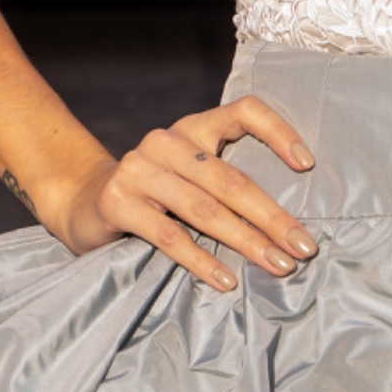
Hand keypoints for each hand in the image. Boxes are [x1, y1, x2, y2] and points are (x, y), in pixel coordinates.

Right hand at [53, 95, 318, 289]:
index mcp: (193, 128)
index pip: (244, 111)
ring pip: (204, 209)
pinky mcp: (119, 201)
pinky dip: (201, 261)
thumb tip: (289, 224)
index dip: (279, 132)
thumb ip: (226, 182)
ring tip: (277, 266)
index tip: (307, 166)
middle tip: (305, 247)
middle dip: (273, 217)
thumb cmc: (155, 197)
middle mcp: (167, 141)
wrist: (84, 204)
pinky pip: (169, 235)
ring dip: (246, 241)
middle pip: (230, 178)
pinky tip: (227, 280)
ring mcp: (140, 169)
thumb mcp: (190, 177)